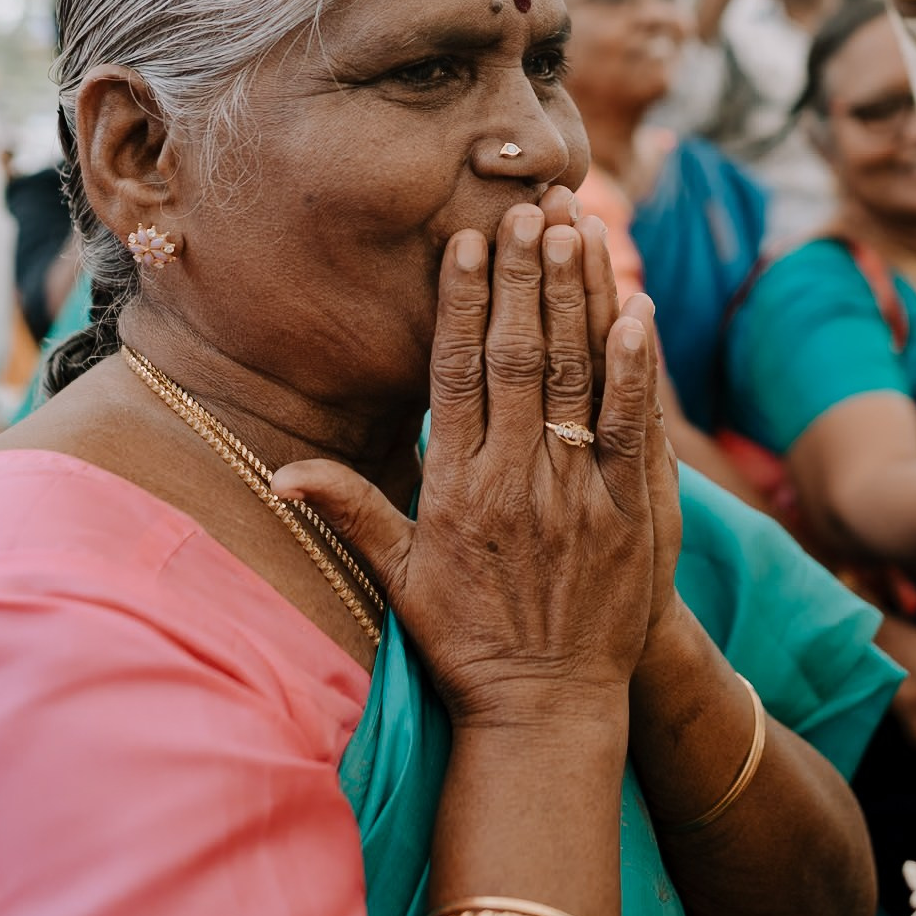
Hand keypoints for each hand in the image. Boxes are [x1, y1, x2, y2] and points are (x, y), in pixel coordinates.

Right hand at [277, 200, 660, 728]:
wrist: (547, 709)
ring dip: (578, 298)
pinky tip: (636, 308)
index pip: (456, 373)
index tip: (467, 240)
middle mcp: (517, 481)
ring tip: (576, 229)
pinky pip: (637, 427)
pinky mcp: (634, 514)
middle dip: (524, 276)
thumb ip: (349, 511)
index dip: (463, 301)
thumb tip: (278, 475)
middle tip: (528, 207)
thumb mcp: (398, 577)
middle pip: (519, 358)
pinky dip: (636, 367)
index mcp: (456, 488)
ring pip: (580, 377)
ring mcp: (579, 495)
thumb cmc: (467, 638)